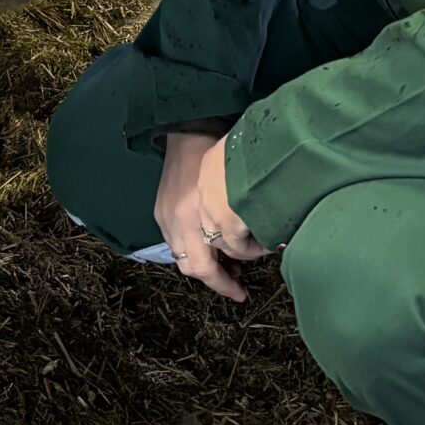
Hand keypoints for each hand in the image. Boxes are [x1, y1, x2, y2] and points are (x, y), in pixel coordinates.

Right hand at [155, 133, 266, 301]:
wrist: (186, 130)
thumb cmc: (217, 154)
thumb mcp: (237, 186)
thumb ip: (244, 216)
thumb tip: (263, 241)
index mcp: (195, 215)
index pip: (206, 267)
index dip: (226, 285)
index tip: (243, 294)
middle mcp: (177, 221)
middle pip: (194, 268)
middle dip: (217, 282)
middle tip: (238, 288)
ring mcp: (166, 217)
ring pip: (183, 258)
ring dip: (205, 267)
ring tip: (228, 268)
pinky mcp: (161, 211)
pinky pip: (175, 242)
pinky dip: (194, 249)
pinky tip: (211, 246)